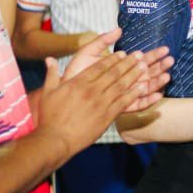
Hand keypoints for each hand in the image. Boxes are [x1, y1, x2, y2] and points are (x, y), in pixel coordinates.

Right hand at [38, 49, 152, 154]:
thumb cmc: (50, 117)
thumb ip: (51, 74)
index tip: (122, 53)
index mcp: (78, 83)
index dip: (112, 59)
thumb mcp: (47, 93)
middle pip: (114, 73)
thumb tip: (49, 59)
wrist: (56, 140)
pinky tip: (143, 88)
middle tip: (139, 55)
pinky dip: (134, 94)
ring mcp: (101, 103)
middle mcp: (92, 90)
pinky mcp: (107, 116)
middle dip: (128, 63)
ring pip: (121, 85)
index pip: (99, 66)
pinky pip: (124, 102)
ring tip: (144, 66)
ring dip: (134, 75)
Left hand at [65, 28, 172, 112]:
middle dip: (160, 66)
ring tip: (168, 74)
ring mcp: (123, 93)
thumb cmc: (75, 72)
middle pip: (146, 72)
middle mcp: (124, 80)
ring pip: (145, 87)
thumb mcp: (88, 52)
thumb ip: (102, 40)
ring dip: (157, 81)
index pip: (141, 60)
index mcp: (119, 67)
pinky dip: (148, 100)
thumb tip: (118, 29)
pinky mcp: (120, 106)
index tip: (165, 49)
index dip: (153, 54)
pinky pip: (137, 104)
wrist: (64, 93)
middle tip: (171, 59)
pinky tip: (158, 94)